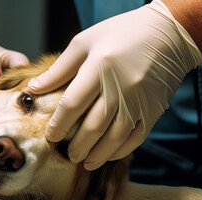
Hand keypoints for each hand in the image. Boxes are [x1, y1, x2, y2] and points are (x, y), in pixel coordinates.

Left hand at [28, 0, 201, 169]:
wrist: (168, 34)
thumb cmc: (121, 34)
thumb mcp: (85, 42)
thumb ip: (59, 69)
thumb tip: (33, 89)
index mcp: (99, 67)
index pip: (72, 105)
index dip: (58, 125)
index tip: (50, 136)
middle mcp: (120, 87)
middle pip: (93, 127)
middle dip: (77, 146)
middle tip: (68, 155)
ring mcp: (139, 101)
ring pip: (115, 138)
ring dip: (98, 155)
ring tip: (85, 163)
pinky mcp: (154, 110)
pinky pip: (137, 138)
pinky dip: (121, 151)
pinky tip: (110, 155)